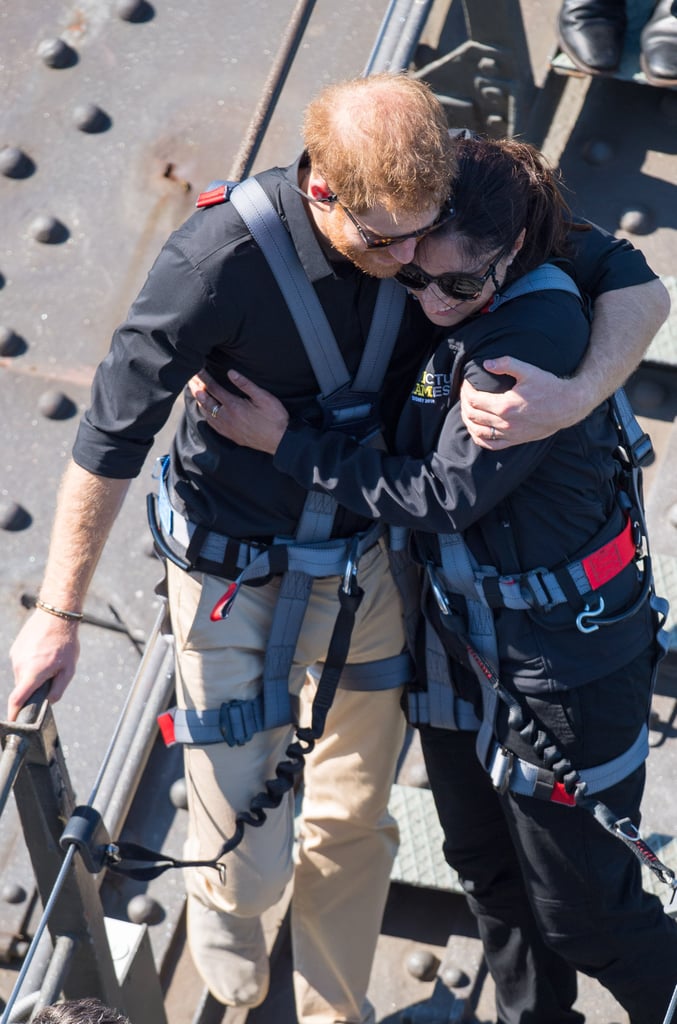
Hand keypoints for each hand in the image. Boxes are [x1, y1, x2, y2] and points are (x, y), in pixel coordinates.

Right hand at [8, 610, 79, 720]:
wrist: (56, 615)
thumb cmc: (65, 642)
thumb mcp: (69, 669)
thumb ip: (58, 688)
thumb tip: (50, 701)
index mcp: (33, 673)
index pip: (17, 699)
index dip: (14, 713)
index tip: (13, 722)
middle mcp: (20, 666)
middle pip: (23, 687)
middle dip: (33, 687)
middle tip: (50, 675)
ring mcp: (15, 657)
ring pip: (22, 674)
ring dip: (33, 674)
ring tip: (49, 659)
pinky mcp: (15, 649)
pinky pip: (21, 663)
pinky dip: (30, 663)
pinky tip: (43, 652)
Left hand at [189, 369, 289, 454]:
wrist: (280, 441)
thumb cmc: (275, 418)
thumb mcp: (263, 397)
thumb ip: (246, 384)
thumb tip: (230, 372)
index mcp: (234, 405)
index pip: (213, 388)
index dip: (204, 378)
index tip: (196, 370)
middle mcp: (227, 417)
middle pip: (205, 400)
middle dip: (197, 388)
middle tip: (189, 379)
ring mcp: (227, 428)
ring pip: (207, 413)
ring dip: (199, 402)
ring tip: (195, 392)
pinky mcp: (231, 435)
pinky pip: (212, 425)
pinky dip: (206, 415)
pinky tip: (205, 412)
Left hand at [461, 356, 580, 448]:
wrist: (568, 406)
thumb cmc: (549, 387)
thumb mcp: (528, 371)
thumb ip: (506, 364)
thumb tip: (486, 363)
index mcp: (505, 405)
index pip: (474, 399)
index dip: (465, 390)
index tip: (466, 383)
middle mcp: (504, 423)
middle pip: (472, 415)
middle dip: (464, 403)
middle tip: (464, 394)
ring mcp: (509, 434)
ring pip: (478, 431)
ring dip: (468, 420)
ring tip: (467, 409)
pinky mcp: (515, 440)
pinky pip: (491, 445)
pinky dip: (479, 438)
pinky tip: (476, 429)